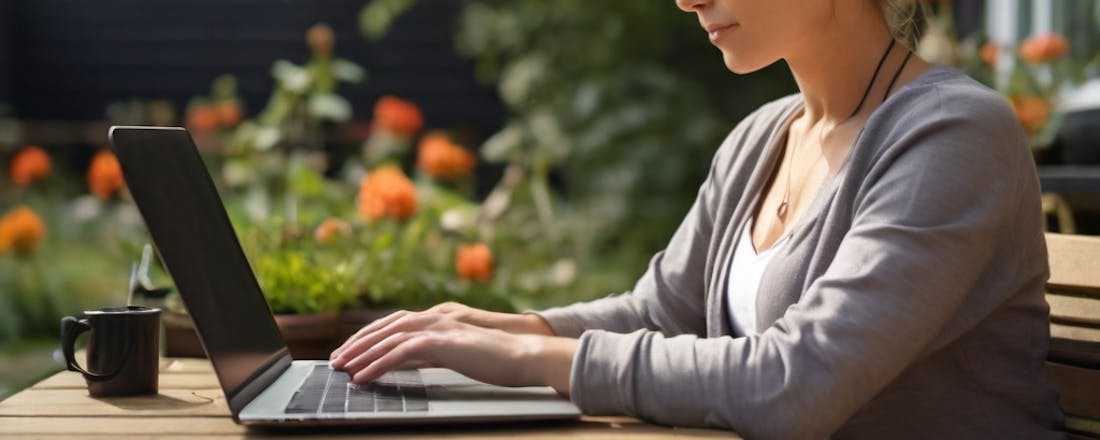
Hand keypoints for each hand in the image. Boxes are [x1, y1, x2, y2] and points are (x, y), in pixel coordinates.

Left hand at [328, 306, 575, 394]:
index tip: (351, 351)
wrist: (523, 356)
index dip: (370, 336)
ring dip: (361, 354)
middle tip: (336, 360)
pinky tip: (363, 376)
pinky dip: (378, 364)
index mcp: (438, 319)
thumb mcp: (456, 354)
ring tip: (342, 369)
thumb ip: (430, 353)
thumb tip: (404, 361)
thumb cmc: (496, 359)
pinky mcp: (442, 342)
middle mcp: (435, 317)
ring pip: (388, 338)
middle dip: (358, 343)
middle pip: (385, 327)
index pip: (394, 323)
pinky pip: (400, 353)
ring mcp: (438, 327)